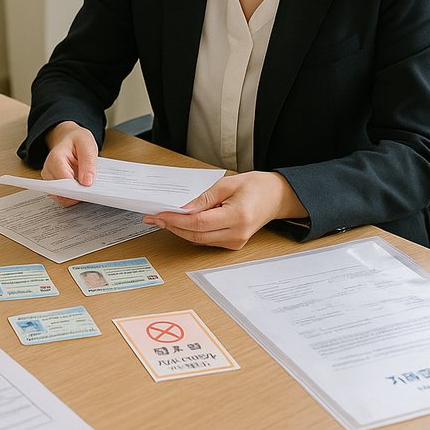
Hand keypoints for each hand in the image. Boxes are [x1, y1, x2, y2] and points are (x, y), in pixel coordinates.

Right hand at [40, 121, 98, 206]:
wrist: (70, 138)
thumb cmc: (77, 140)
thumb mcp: (87, 145)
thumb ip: (88, 162)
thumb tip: (87, 182)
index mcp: (56, 158)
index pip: (63, 180)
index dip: (75, 188)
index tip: (87, 191)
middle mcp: (49, 169)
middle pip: (59, 191)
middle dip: (76, 194)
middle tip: (90, 191)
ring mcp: (49, 178)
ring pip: (60, 197)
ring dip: (74, 196)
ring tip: (86, 188)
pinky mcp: (53, 184)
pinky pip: (62, 196)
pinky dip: (72, 196)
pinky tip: (81, 189)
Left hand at [145, 171, 306, 249]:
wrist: (276, 197)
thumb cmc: (255, 187)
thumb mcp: (227, 185)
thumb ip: (203, 199)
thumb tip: (182, 209)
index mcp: (237, 216)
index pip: (199, 223)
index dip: (176, 220)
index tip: (159, 214)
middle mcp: (237, 234)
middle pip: (196, 235)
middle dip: (172, 226)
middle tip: (153, 217)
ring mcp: (236, 242)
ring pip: (199, 240)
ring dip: (179, 230)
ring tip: (162, 218)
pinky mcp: (233, 244)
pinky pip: (206, 240)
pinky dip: (191, 232)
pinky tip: (180, 222)